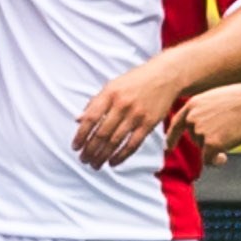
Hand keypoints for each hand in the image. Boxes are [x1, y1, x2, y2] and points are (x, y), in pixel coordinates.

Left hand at [71, 56, 185, 167]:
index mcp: (110, 93)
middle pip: (102, 133)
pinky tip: (112, 162)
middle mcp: (122, 104)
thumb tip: (78, 120)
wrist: (165, 76)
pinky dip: (121, 156)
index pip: (91, 118)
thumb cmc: (135, 81)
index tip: (75, 147)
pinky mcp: (149, 123)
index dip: (81, 135)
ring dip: (103, 155)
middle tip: (84, 160)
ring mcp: (136, 115)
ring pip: (115, 141)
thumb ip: (95, 102)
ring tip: (95, 164)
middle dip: (90, 150)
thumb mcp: (112, 86)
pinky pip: (133, 144)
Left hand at [179, 82, 240, 156]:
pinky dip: (215, 161)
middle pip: (194, 138)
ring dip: (215, 148)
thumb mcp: (218, 98)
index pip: (177, 123)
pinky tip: (224, 158)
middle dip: (207, 141)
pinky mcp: (211, 143)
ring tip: (232, 135)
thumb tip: (204, 127)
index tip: (168, 148)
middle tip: (227, 134)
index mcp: (194, 103)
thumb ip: (206, 110)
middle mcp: (192, 117)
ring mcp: (200, 130)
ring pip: (203, 149)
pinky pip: (208, 160)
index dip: (172, 137)